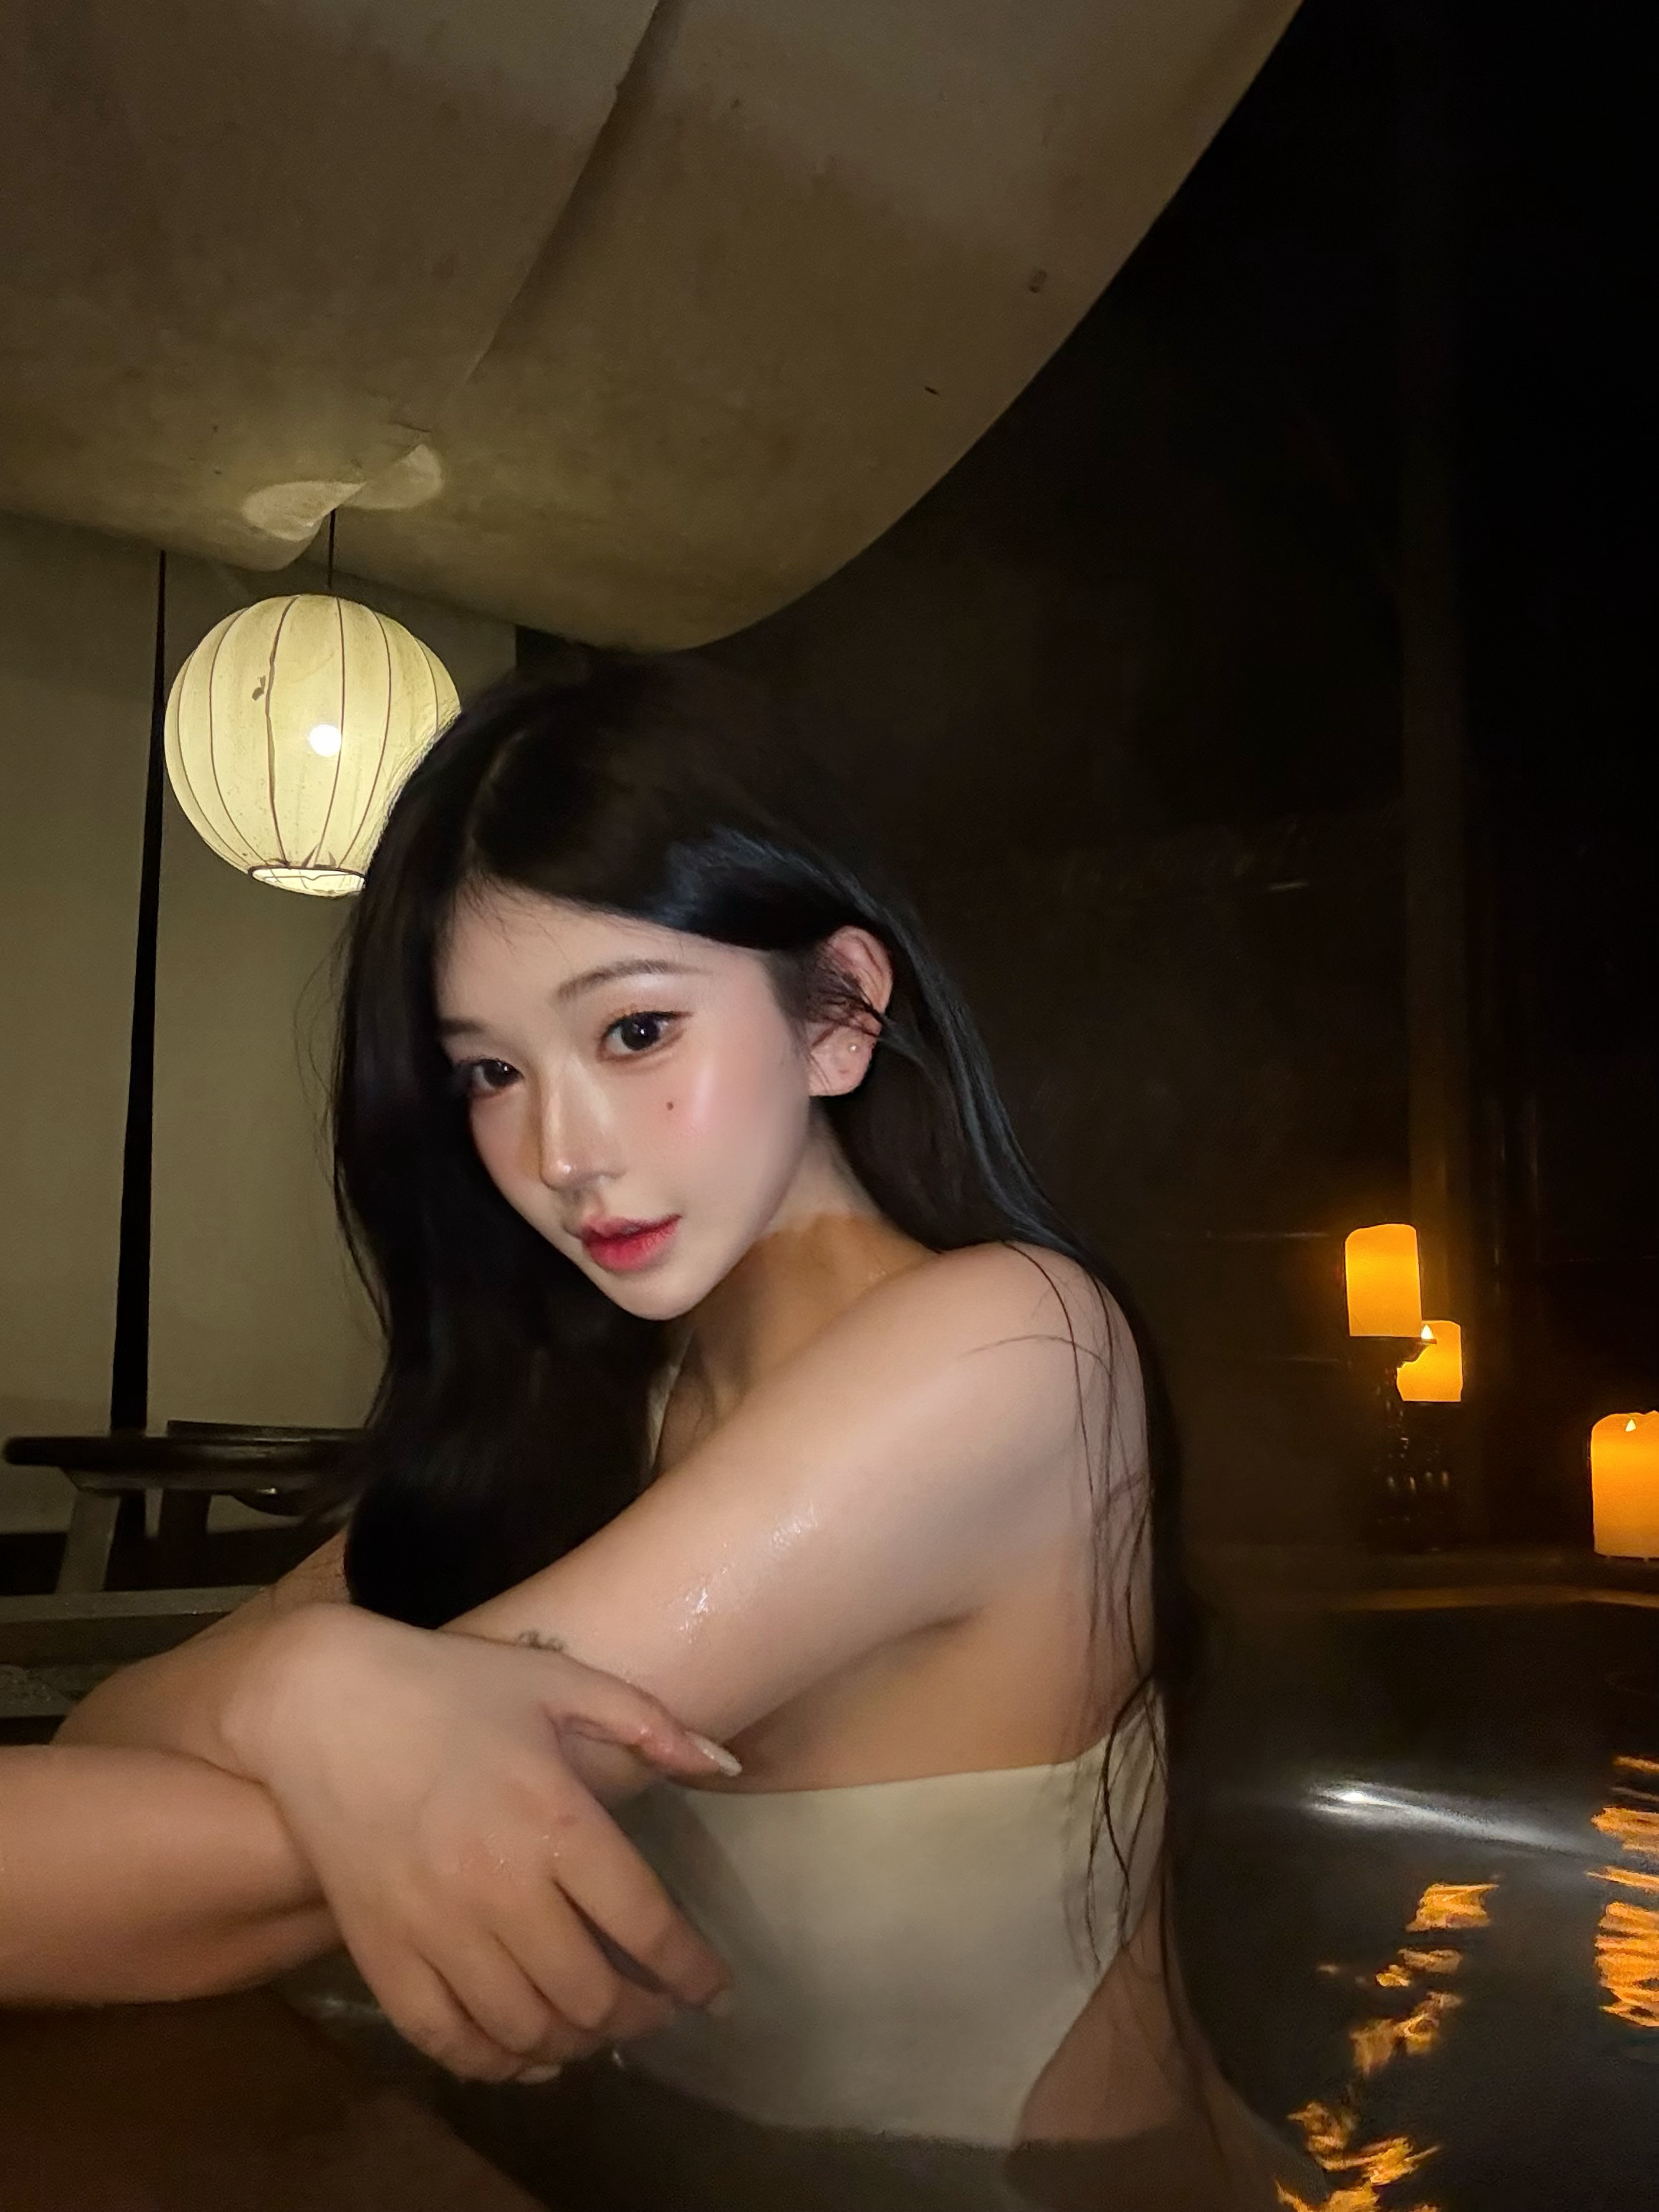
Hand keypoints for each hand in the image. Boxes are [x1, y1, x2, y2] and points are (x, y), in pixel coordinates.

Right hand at [223, 1604, 732, 2081]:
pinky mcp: (380, 1954)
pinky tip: (524, 2054)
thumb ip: (649, 1724)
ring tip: (597, 2030)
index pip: (645, 1924)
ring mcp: (435, 1930)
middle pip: (590, 1992)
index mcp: (555, 1820)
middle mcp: (500, 1888)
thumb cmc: (450, 1686)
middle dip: (640, 2016)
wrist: (320, 1703)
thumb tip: (726, 1768)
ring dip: (575, 2044)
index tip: (716, 1993)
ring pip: (524, 2028)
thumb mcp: (559, 1681)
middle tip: (657, 2010)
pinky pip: (444, 2038)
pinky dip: (494, 2063)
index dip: (691, 1971)